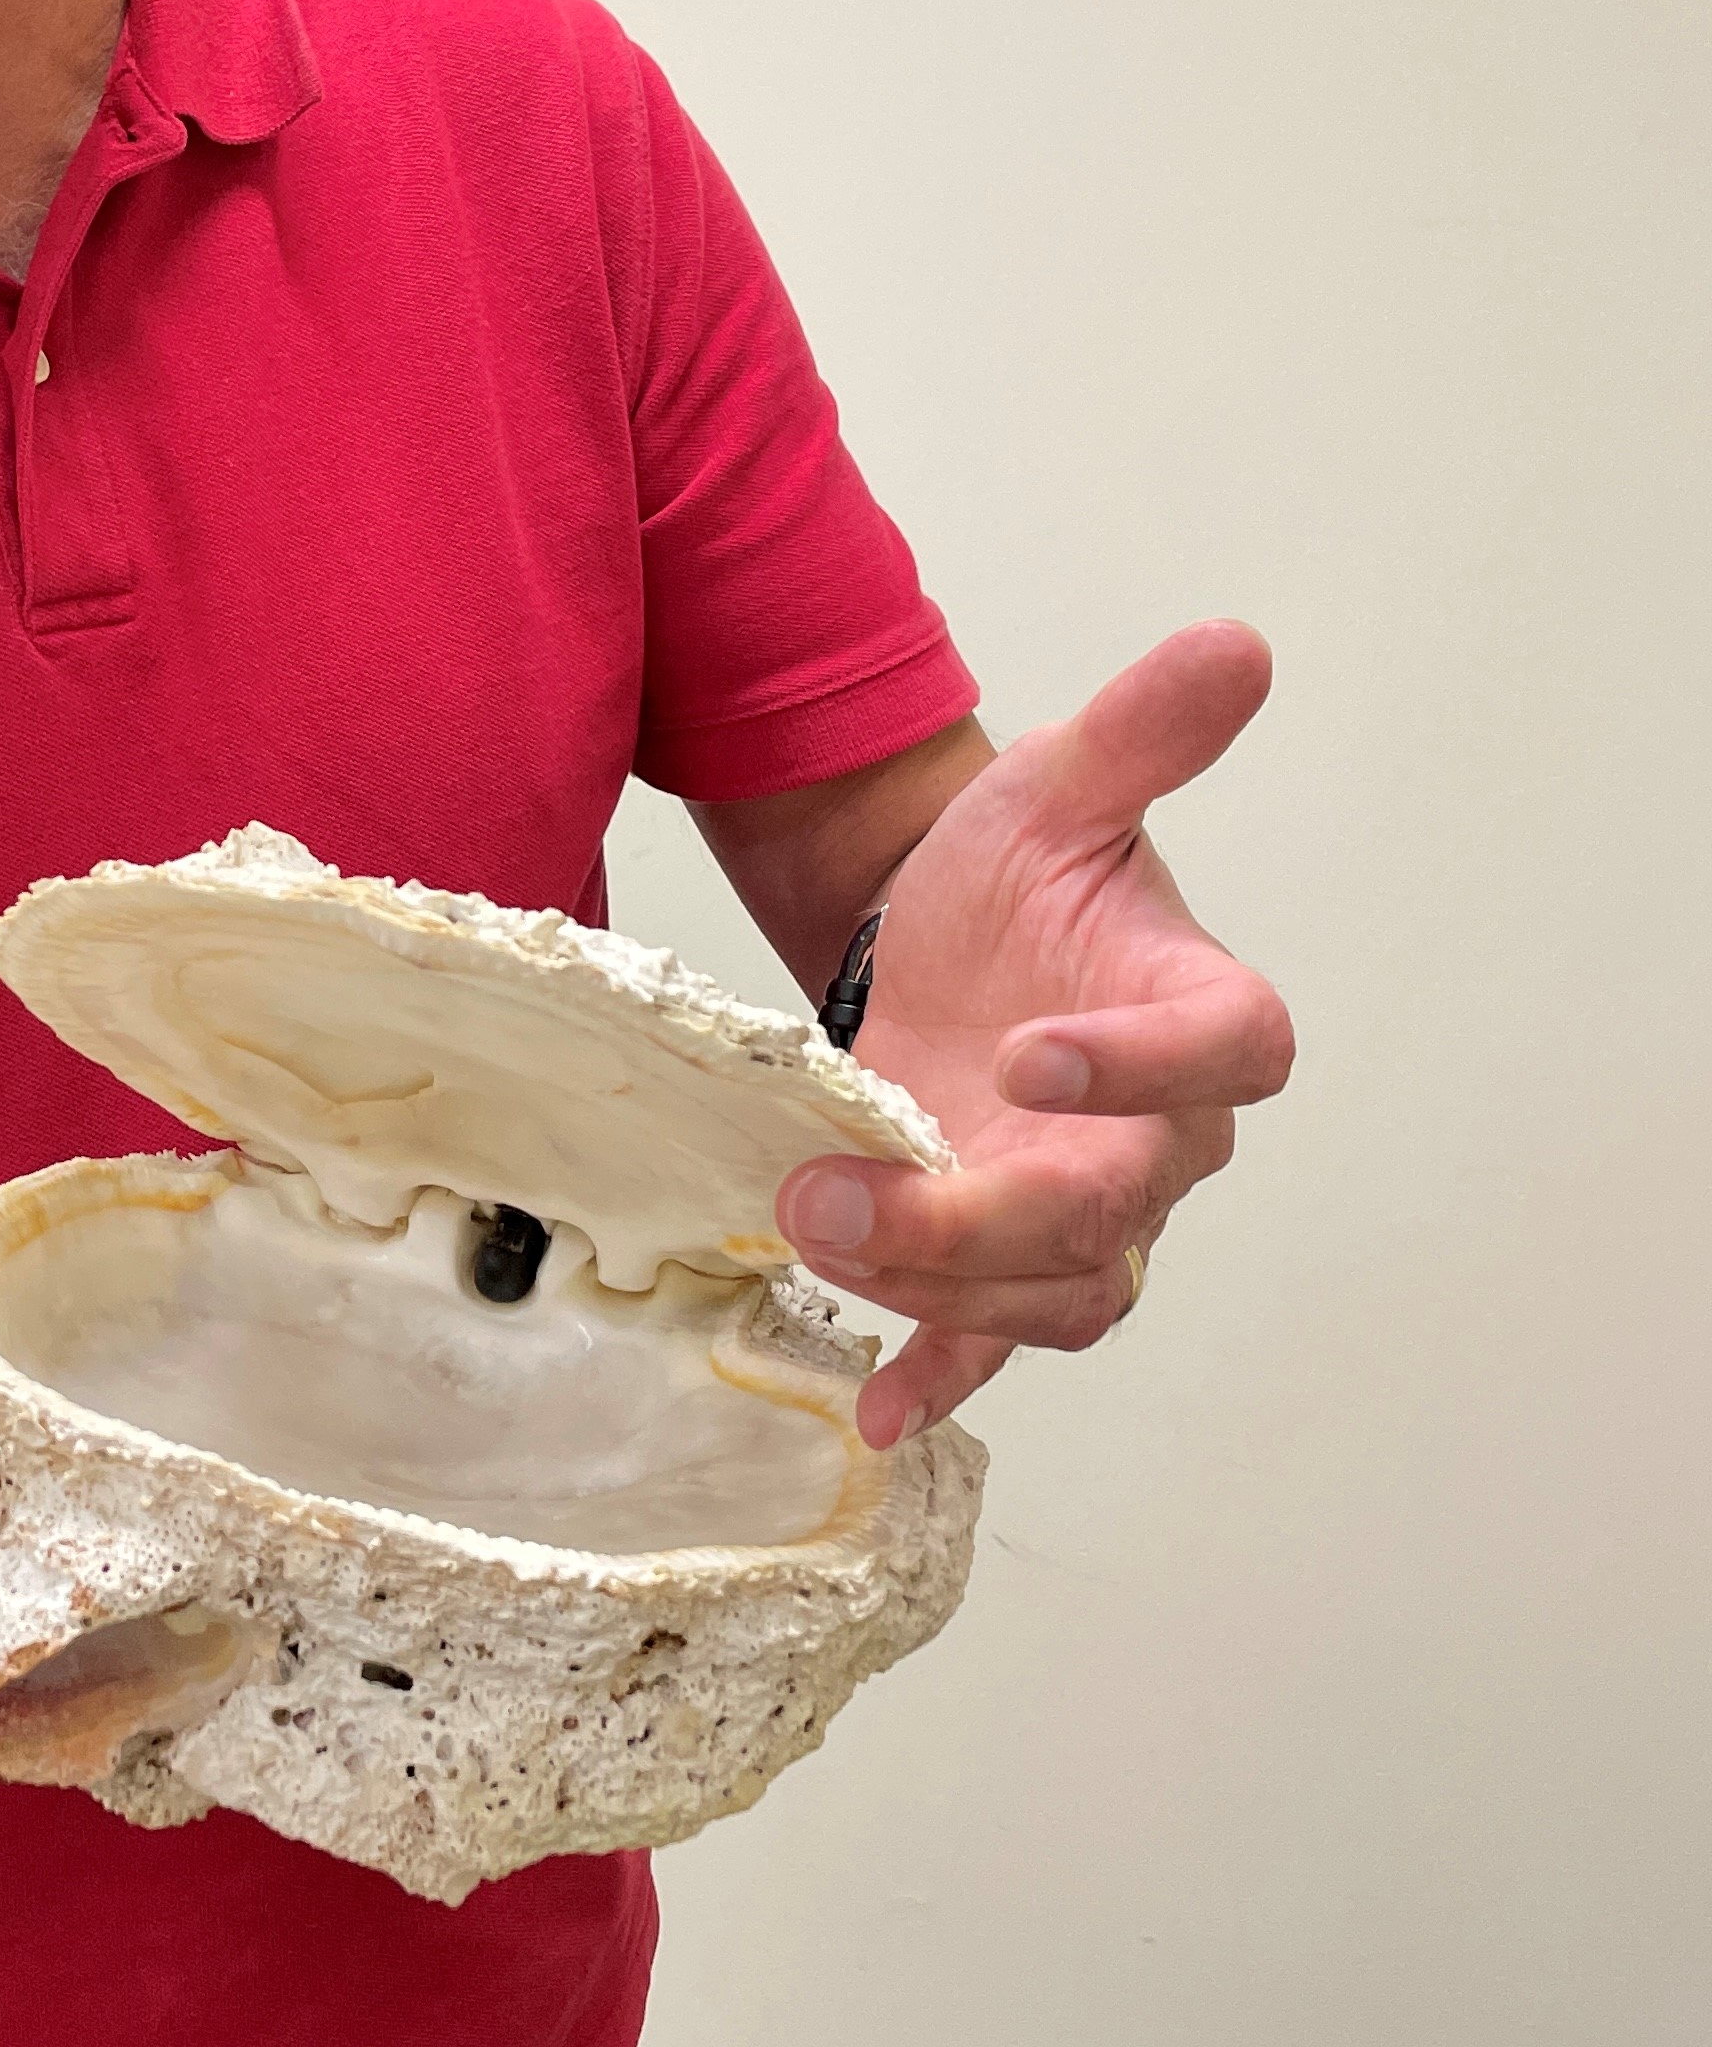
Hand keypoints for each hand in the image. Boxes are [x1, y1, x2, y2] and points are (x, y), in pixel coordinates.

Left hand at [776, 622, 1293, 1447]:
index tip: (1027, 1045)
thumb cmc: (1020, 874)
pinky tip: (876, 1404)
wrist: (946, 942)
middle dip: (979, 1210)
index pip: (1225, 1053)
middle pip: (1111, 1205)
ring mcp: (1084, 1211)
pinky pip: (997, 1339)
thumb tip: (1233, 642)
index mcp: (1201, 1014)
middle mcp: (1161, 1137)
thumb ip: (1143, 731)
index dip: (1141, 1065)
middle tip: (842, 1185)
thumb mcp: (1059, 787)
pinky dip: (941, 1374)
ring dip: (935, 1283)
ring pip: (1054, 1288)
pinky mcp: (1005, 1259)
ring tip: (814, 1229)